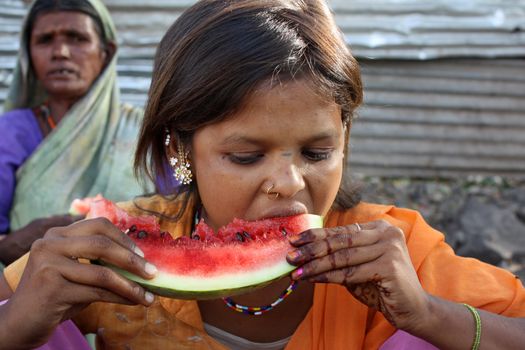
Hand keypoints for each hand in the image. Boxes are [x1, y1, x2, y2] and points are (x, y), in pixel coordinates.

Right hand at [1, 218, 156, 348]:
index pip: (98, 225)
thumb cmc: (55, 295)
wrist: (19, 322)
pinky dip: (121, 297)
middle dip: (132, 260)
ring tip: (149, 295)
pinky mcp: (52, 288)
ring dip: (131, 286)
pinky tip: (134, 301)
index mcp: (57, 234)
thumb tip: (140, 261)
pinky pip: (97, 292)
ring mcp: (49, 265)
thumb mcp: (75, 270)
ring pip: (103, 273)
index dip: (124, 238)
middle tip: (153, 273)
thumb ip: (98, 260)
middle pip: (102, 245)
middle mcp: (50, 244)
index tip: (143, 254)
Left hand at [286, 220, 429, 330]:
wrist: (412, 308)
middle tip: (290, 255)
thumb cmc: (381, 286)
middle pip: (340, 241)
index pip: (340, 231)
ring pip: (342, 257)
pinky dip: (328, 276)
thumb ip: (339, 256)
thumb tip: (304, 253)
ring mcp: (389, 248)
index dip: (315, 235)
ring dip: (315, 265)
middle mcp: (386, 233)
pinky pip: (350, 272)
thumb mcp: (358, 266)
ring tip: (296, 271)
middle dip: (311, 249)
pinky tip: (312, 279)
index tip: (293, 240)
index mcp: (378, 227)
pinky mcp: (389, 266)